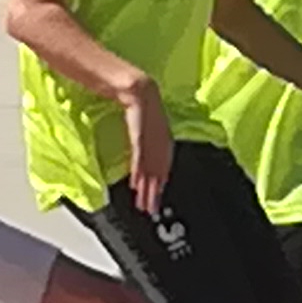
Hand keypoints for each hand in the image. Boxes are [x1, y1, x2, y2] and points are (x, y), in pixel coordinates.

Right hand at [121, 78, 175, 212]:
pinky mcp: (142, 140)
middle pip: (158, 175)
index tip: (156, 199)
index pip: (163, 170)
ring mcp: (152, 144)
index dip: (160, 186)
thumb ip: (147, 142)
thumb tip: (143, 152)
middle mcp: (161, 146)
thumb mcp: (148, 128)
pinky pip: (139, 161)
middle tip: (150, 210)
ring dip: (146, 190)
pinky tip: (135, 186)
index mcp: (165, 143)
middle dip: (153, 194)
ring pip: (149, 172)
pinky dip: (137, 175)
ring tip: (144, 205)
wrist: (140, 92)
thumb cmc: (142, 108)